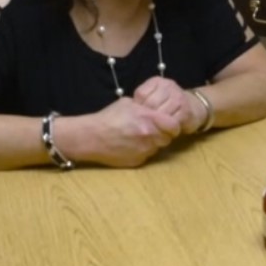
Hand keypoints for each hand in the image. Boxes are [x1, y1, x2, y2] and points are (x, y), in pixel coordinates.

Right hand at [57, 98, 181, 167]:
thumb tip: (154, 109)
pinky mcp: (138, 161)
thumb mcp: (128, 104)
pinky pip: (147, 155)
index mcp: (148, 119)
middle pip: (168, 138)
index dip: (173, 124)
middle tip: (153, 129)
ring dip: (154, 143)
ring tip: (140, 137)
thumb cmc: (108, 117)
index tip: (168, 123)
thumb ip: (145, 107)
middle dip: (163, 133)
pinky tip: (131, 145)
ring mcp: (144, 150)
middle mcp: (149, 136)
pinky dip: (143, 150)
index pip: (174, 125)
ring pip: (158, 147)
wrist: (91, 137)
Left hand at [133, 76, 200, 134]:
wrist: (195, 107)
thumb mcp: (154, 97)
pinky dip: (166, 128)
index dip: (138, 107)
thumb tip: (126, 111)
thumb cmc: (168, 104)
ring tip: (156, 127)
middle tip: (147, 124)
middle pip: (151, 104)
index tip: (140, 113)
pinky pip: (171, 122)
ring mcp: (178, 97)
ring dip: (157, 123)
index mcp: (157, 81)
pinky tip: (165, 129)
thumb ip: (142, 100)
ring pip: (160, 114)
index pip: (141, 94)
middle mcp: (169, 86)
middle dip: (147, 116)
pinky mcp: (186, 110)